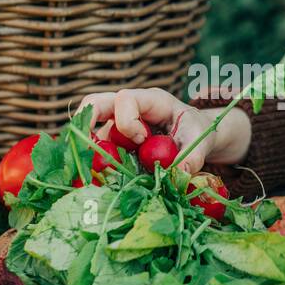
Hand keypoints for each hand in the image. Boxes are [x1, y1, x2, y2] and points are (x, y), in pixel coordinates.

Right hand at [75, 88, 238, 175]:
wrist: (194, 139)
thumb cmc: (196, 131)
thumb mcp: (200, 139)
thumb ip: (193, 154)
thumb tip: (180, 173)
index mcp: (149, 100)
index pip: (125, 99)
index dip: (127, 121)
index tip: (141, 141)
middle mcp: (127, 110)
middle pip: (94, 105)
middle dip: (84, 126)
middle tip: (86, 153)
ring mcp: (117, 128)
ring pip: (92, 135)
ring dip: (92, 156)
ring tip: (96, 179)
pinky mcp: (114, 146)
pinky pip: (98, 154)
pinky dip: (97, 169)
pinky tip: (100, 185)